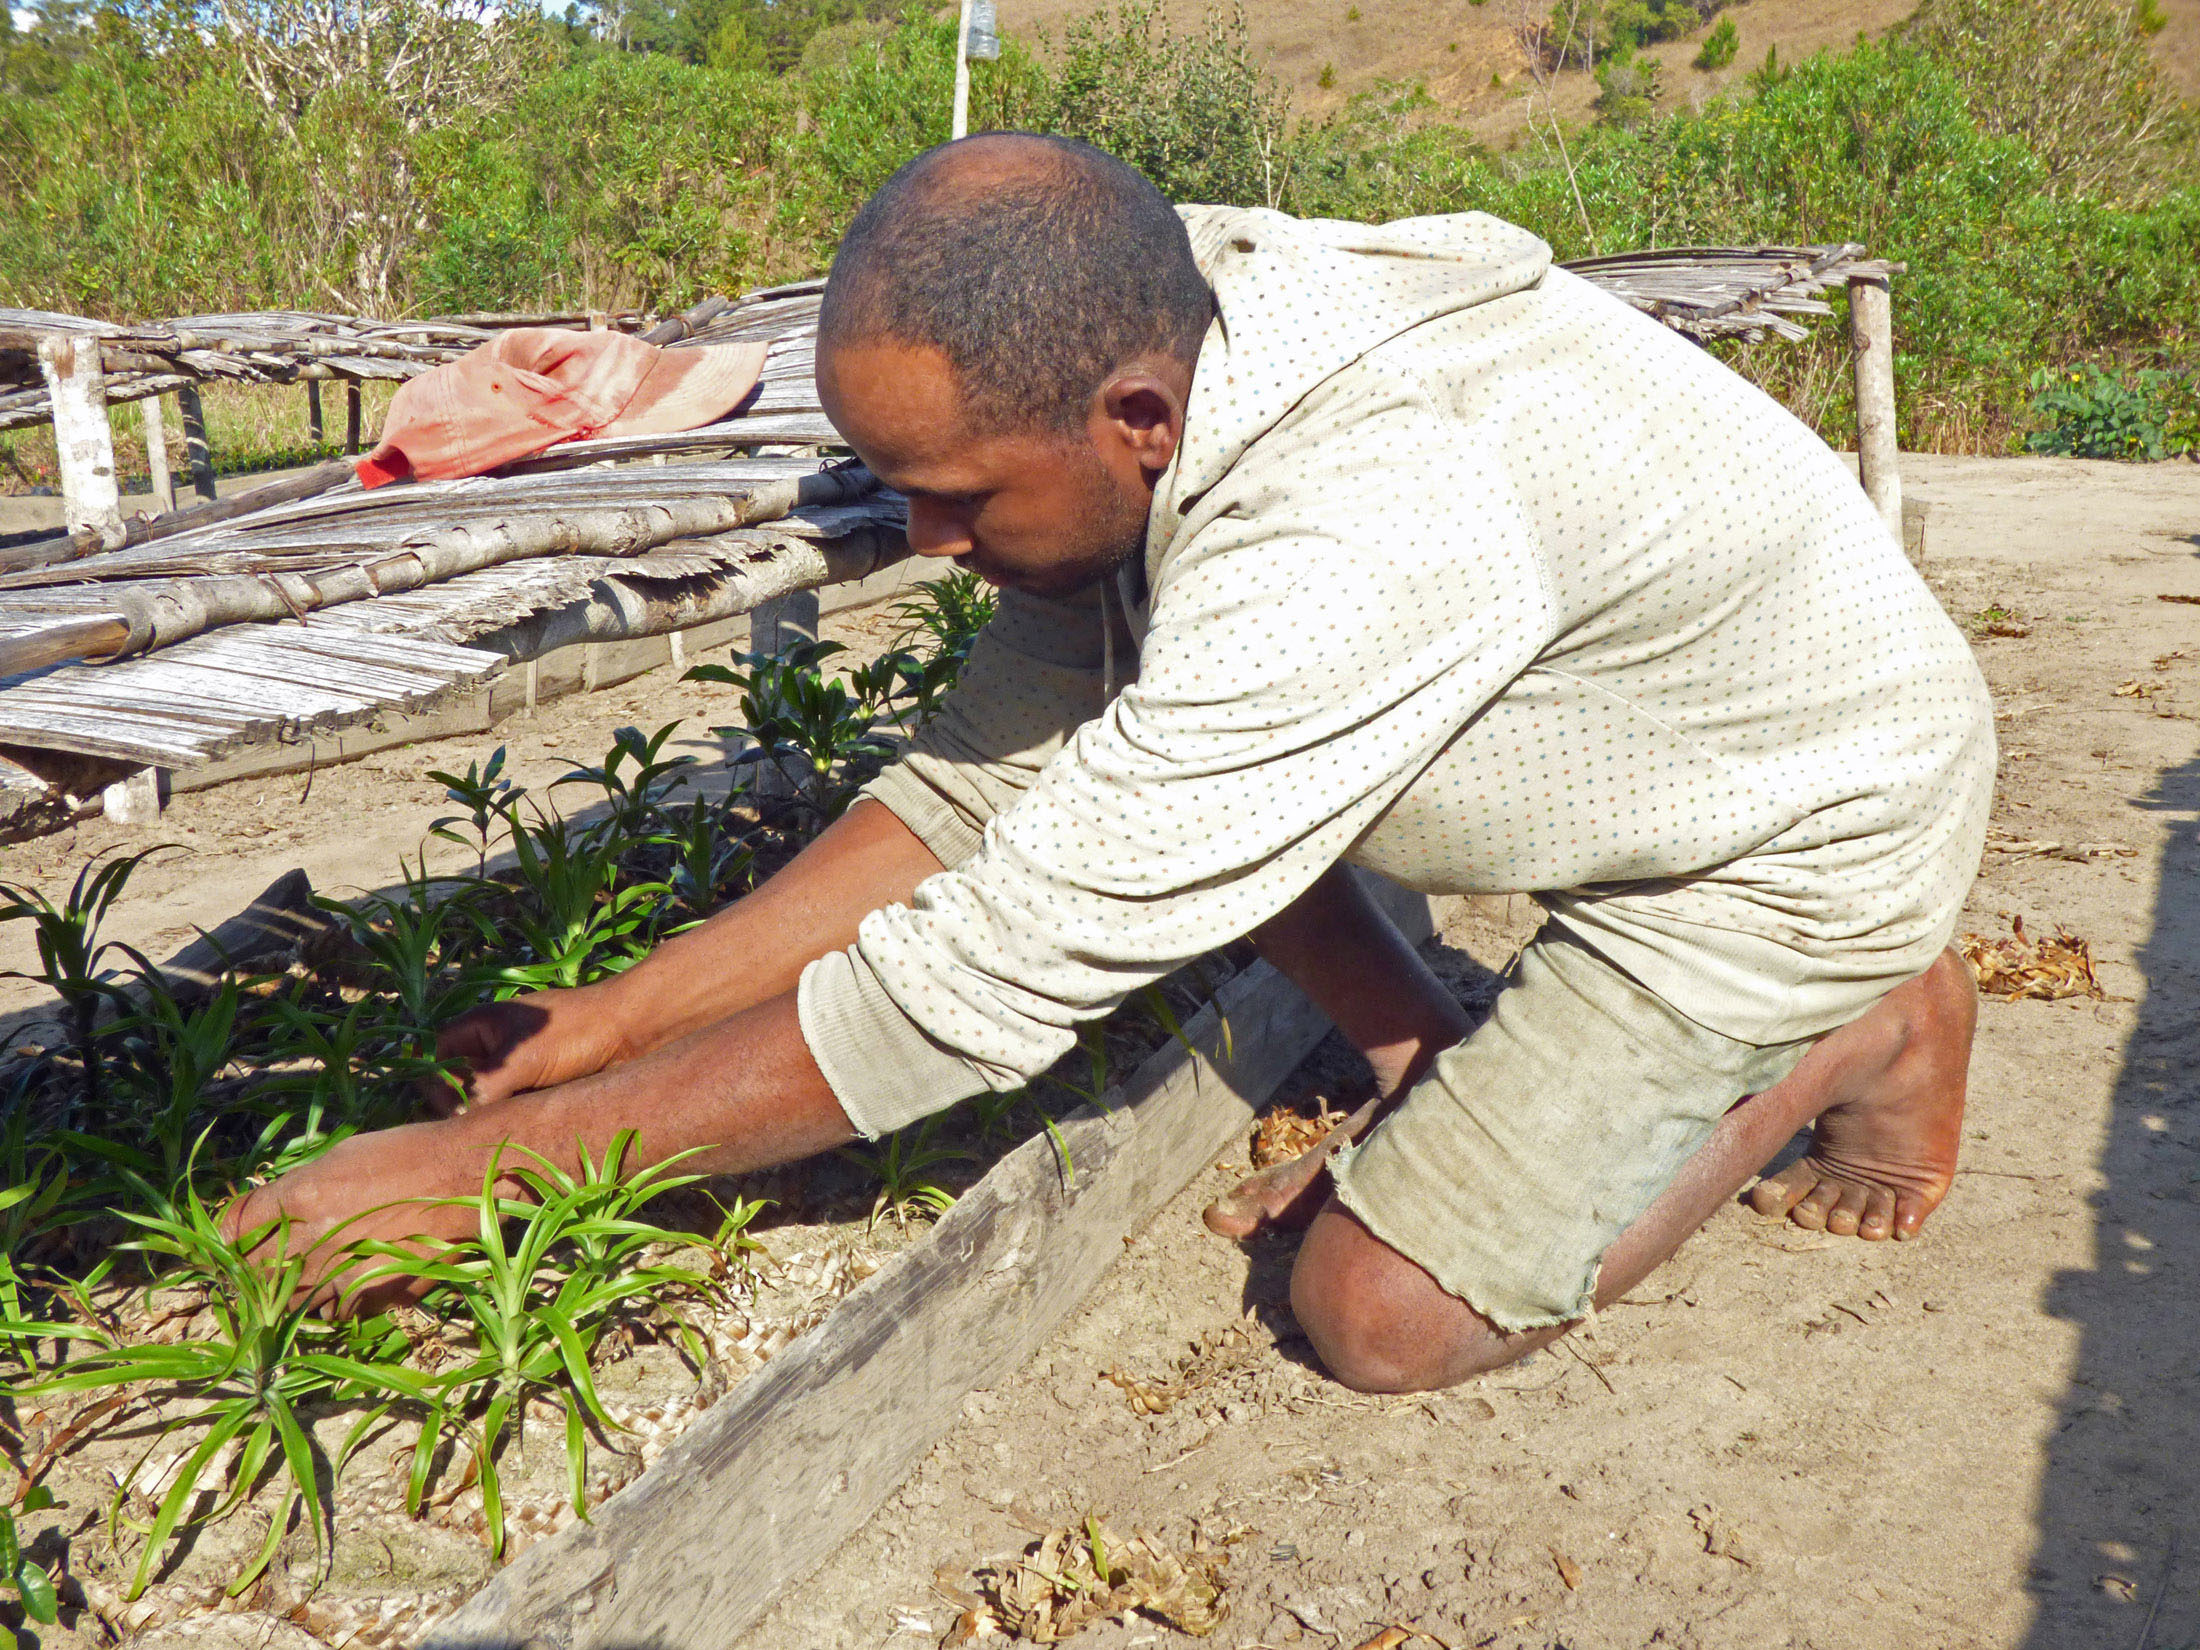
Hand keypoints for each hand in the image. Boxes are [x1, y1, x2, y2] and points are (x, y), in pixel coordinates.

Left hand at [222, 1118, 502, 1313]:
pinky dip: (336, 1300)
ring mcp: (345, 1277)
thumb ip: (298, 1186)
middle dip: (256, 1265)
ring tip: (318, 1268)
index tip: (235, 1236)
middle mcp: (315, 1242)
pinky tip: (354, 1277)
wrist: (472, 1178)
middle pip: (255, 1271)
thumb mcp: (344, 1154)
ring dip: (296, 1288)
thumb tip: (266, 1211)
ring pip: (291, 1300)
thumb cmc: (409, 1154)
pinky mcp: (374, 1299)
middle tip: (269, 1258)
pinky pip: (336, 1311)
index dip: (229, 1233)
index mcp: (302, 1198)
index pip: (232, 1228)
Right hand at [428, 985, 631, 1113]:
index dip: (438, 1079)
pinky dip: (512, 1119)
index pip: (439, 1054)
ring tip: (497, 1133)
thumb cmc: (576, 1032)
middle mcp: (496, 1046)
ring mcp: (519, 1067)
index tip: (451, 1107)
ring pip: (487, 1098)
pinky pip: (513, 1107)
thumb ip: (482, 1088)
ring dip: (489, 1115)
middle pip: (460, 1080)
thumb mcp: (522, 1059)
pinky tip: (517, 1133)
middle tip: (473, 1127)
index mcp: (483, 1026)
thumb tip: (454, 1120)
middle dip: (462, 1104)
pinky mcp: (539, 1087)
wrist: (634, 1032)